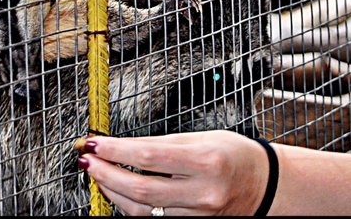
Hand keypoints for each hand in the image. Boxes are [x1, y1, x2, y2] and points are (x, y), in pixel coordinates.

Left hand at [77, 130, 267, 215]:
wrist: (262, 186)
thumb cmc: (234, 156)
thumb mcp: (202, 138)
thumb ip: (162, 144)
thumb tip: (122, 145)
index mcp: (207, 160)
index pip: (149, 157)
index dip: (116, 151)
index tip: (95, 143)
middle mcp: (203, 191)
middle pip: (141, 188)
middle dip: (106, 173)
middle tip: (87, 159)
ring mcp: (198, 214)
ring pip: (141, 210)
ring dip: (113, 191)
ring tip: (98, 173)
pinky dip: (129, 206)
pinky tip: (118, 190)